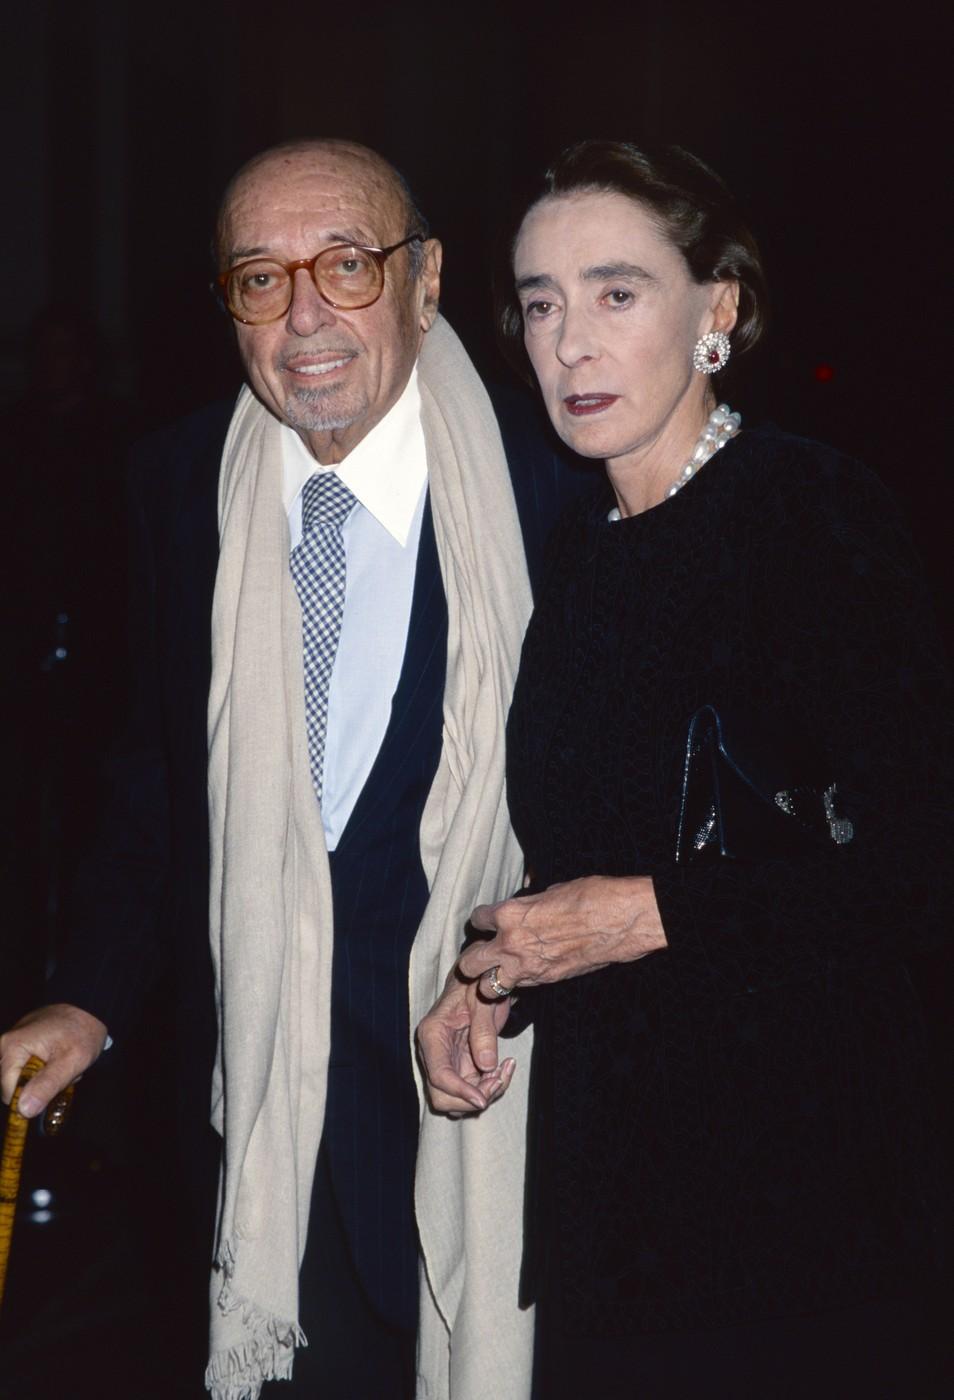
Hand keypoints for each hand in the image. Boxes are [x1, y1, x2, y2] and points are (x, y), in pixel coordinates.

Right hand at [0, 1004, 108, 1117]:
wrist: (90, 1008)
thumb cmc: (82, 1032)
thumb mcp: (71, 1061)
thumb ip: (47, 1086)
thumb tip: (23, 1110)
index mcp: (12, 1047)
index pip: (8, 1092)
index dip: (30, 1098)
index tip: (53, 1090)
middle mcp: (6, 1044)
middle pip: (16, 1085)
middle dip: (40, 1087)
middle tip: (62, 1074)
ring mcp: (14, 1043)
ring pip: (24, 1078)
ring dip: (45, 1079)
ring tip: (63, 1066)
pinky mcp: (22, 1044)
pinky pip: (28, 1067)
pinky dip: (46, 1069)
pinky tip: (59, 1061)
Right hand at [416, 968, 515, 1115]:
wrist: (480, 984)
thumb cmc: (477, 986)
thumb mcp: (483, 1002)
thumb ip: (484, 1032)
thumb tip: (487, 1066)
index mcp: (432, 1034)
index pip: (438, 1075)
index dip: (459, 1091)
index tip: (483, 1098)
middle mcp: (434, 1054)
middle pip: (442, 1097)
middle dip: (471, 1098)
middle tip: (498, 1080)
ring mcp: (447, 1063)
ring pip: (457, 1101)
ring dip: (483, 1094)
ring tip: (504, 1070)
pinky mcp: (461, 1069)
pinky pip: (472, 1092)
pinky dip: (490, 1088)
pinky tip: (505, 1068)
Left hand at [458, 875, 666, 991]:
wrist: (619, 920)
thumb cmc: (590, 897)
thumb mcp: (550, 890)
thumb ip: (529, 903)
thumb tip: (525, 903)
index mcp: (510, 914)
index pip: (477, 919)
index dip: (482, 919)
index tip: (487, 921)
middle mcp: (511, 944)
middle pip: (470, 961)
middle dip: (471, 959)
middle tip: (479, 954)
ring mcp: (527, 967)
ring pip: (488, 986)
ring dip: (490, 980)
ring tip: (497, 973)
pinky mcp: (545, 981)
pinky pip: (517, 989)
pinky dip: (516, 984)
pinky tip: (522, 976)